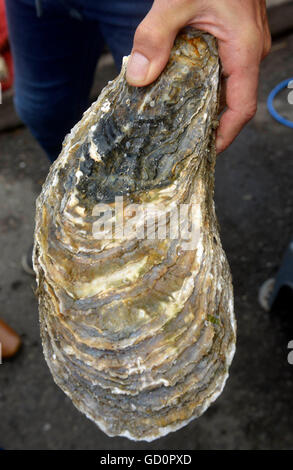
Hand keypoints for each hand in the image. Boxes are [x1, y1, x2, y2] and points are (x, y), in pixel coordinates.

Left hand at [126, 0, 270, 153]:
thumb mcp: (174, 0)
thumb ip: (154, 38)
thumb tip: (138, 79)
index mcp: (243, 48)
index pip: (242, 108)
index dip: (225, 135)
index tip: (204, 152)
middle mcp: (248, 51)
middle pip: (233, 102)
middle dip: (210, 124)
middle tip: (181, 140)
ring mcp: (243, 44)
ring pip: (227, 87)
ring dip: (205, 104)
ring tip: (178, 121)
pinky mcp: (234, 37)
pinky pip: (222, 70)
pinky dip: (204, 84)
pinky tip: (182, 90)